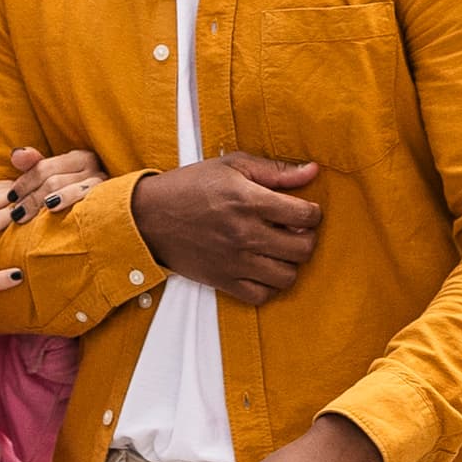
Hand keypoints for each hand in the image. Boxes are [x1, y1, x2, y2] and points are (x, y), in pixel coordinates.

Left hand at [4, 146, 102, 223]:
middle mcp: (91, 165)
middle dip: (30, 197)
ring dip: (39, 201)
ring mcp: (100, 181)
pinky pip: (82, 196)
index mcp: (79, 158)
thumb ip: (34, 165)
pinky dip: (65, 199)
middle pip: (51, 179)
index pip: (43, 167)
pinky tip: (51, 208)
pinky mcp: (106, 196)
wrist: (118, 211)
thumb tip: (15, 154)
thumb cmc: (78, 194)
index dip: (24, 182)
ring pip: (60, 187)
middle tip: (15, 213)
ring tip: (23, 215)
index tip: (11, 197)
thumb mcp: (58, 178)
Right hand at [131, 153, 323, 304]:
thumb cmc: (189, 187)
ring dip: (289, 263)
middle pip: (302, 249)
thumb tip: (312, 171)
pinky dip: (268, 285)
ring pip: (287, 276)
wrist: (149, 217)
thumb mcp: (231, 166)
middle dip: (306, 238)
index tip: (304, 211)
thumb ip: (275, 171)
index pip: (306, 215)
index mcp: (248, 201)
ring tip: (278, 249)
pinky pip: (262, 295)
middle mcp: (244, 234)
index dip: (313, 212)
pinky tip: (262, 268)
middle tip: (294, 231)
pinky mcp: (223, 281)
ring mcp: (234, 261)